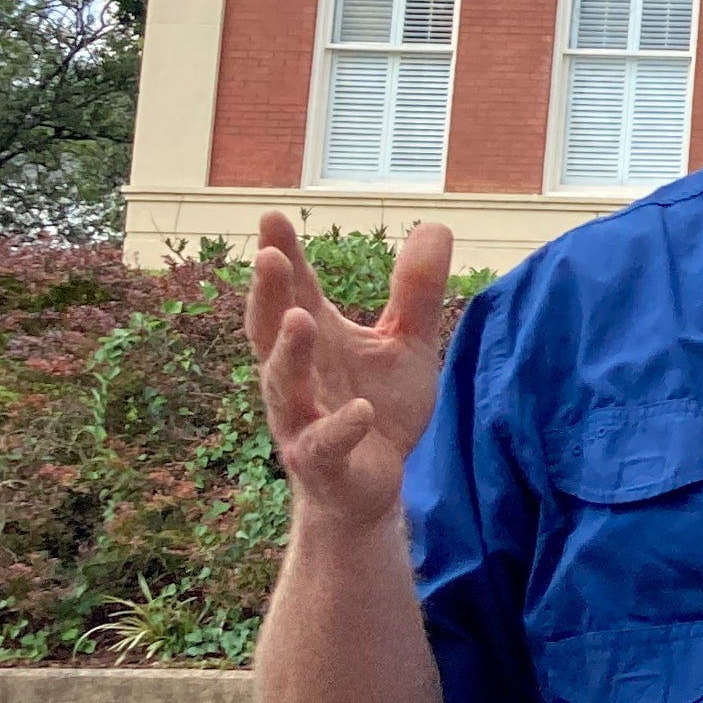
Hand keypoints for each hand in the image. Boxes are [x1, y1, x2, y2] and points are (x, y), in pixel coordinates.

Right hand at [247, 213, 454, 539]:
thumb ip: (416, 292)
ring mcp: (303, 420)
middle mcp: (299, 376)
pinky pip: (324, 445)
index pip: (295, 292)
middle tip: (267, 256)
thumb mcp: (406, 345)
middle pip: (272, 330)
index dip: (282, 256)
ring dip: (289, 353)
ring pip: (285, 385)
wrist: (374, 487)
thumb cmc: (380, 408)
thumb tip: (435, 224)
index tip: (271, 215)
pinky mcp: (323, 463)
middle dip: (269, 295)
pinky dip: (341, 427)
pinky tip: (361, 410)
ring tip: (300, 318)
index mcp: (317, 342)